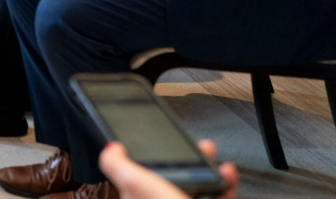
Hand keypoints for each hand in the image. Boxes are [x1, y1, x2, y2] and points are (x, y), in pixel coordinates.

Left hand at [99, 140, 238, 198]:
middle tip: (193, 146)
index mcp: (138, 198)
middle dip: (183, 158)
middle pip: (170, 178)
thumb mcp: (136, 185)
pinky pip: (216, 197)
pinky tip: (226, 174)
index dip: (145, 158)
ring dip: (206, 168)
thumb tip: (109, 149)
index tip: (158, 142)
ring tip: (210, 155)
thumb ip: (118, 166)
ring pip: (196, 186)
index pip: (137, 177)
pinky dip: (223, 185)